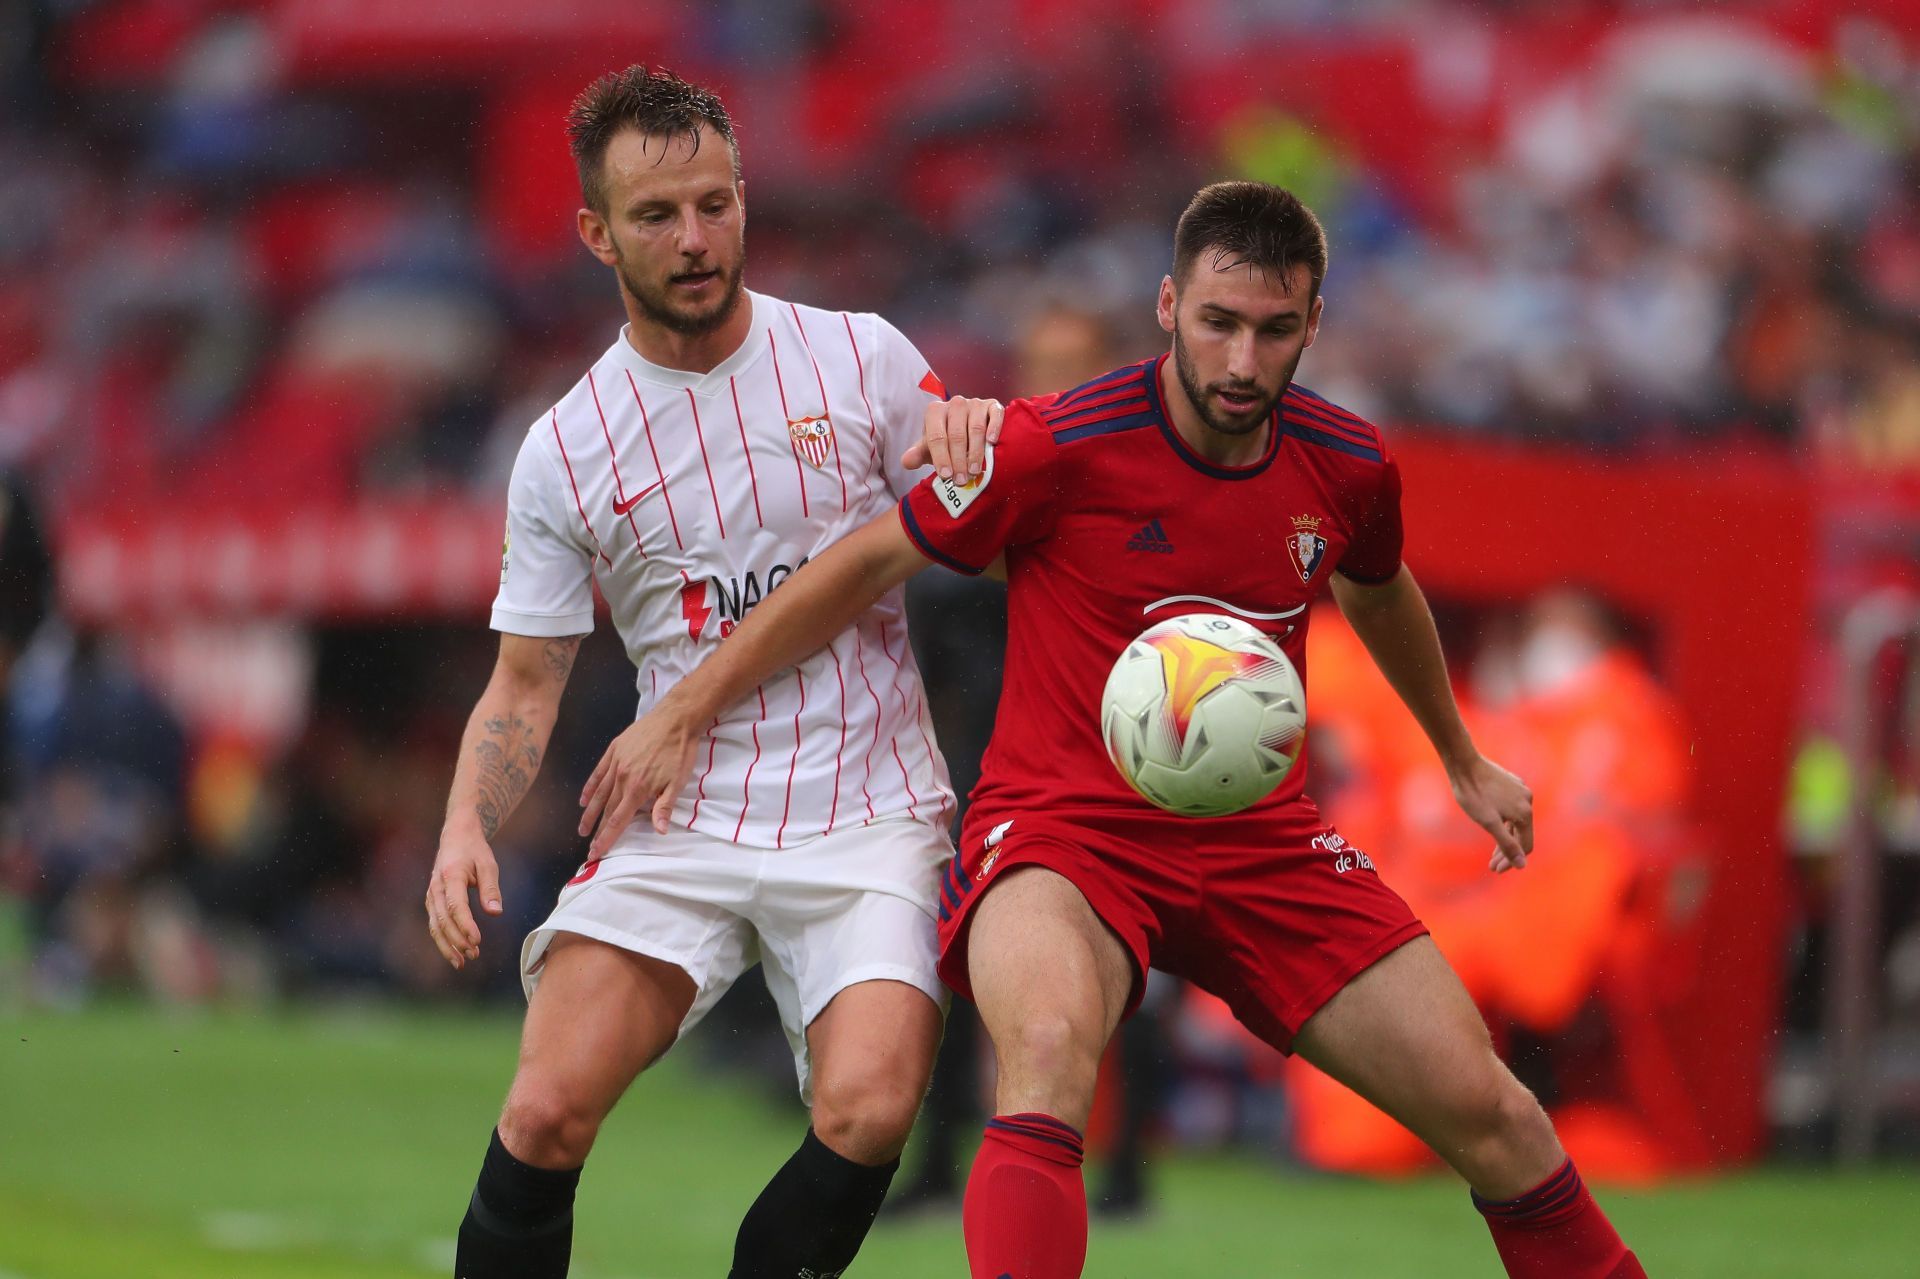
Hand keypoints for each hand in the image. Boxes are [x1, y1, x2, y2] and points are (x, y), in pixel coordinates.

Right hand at [426, 822, 502, 968]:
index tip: (477, 941)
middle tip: (474, 955)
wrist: (456, 835)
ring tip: (462, 962)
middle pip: (443, 920)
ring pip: (435, 925)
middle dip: (457, 940)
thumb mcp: (488, 864)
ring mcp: (431, 894)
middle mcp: (436, 887)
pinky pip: (434, 923)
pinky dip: (442, 939)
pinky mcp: (432, 900)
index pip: (456, 906)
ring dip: (447, 945)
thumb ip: (491, 889)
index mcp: (451, 875)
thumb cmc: (474, 850)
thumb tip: (495, 914)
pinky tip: (453, 952)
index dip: (465, 926)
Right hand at [577, 709, 701, 858]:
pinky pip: (597, 773)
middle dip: (597, 831)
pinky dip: (589, 787)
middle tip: (588, 848)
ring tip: (582, 828)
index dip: (606, 839)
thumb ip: (665, 807)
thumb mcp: (677, 782)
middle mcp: (621, 778)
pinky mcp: (614, 750)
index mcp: (637, 789)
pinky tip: (584, 799)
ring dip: (590, 813)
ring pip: (599, 793)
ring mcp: (615, 763)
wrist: (675, 719)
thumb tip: (659, 832)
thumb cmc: (680, 752)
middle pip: (606, 810)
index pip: (617, 820)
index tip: (595, 854)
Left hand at [900, 397, 1002, 480]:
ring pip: (975, 428)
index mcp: (935, 411)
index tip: (946, 476)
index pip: (936, 436)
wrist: (968, 432)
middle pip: (956, 434)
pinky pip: (995, 415)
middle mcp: (954, 404)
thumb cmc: (946, 442)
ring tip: (975, 472)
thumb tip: (907, 461)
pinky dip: (994, 428)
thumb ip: (918, 455)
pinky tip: (992, 443)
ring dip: (976, 452)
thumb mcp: (930, 449)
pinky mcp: (992, 405)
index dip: (941, 457)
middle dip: (958, 460)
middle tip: (961, 480)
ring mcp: (974, 403)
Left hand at [1447, 754, 1534, 873]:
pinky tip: (1494, 828)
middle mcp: (1528, 801)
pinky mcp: (1511, 784)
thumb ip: (1507, 844)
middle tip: (1491, 866)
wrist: (1463, 763)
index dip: (1511, 861)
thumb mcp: (1489, 823)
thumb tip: (1522, 865)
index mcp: (1525, 813)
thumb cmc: (1473, 794)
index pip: (1525, 846)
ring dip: (1505, 839)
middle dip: (1506, 853)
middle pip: (1521, 835)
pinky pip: (1512, 810)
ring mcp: (1520, 791)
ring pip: (1516, 822)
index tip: (1496, 870)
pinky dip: (1504, 823)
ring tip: (1491, 853)